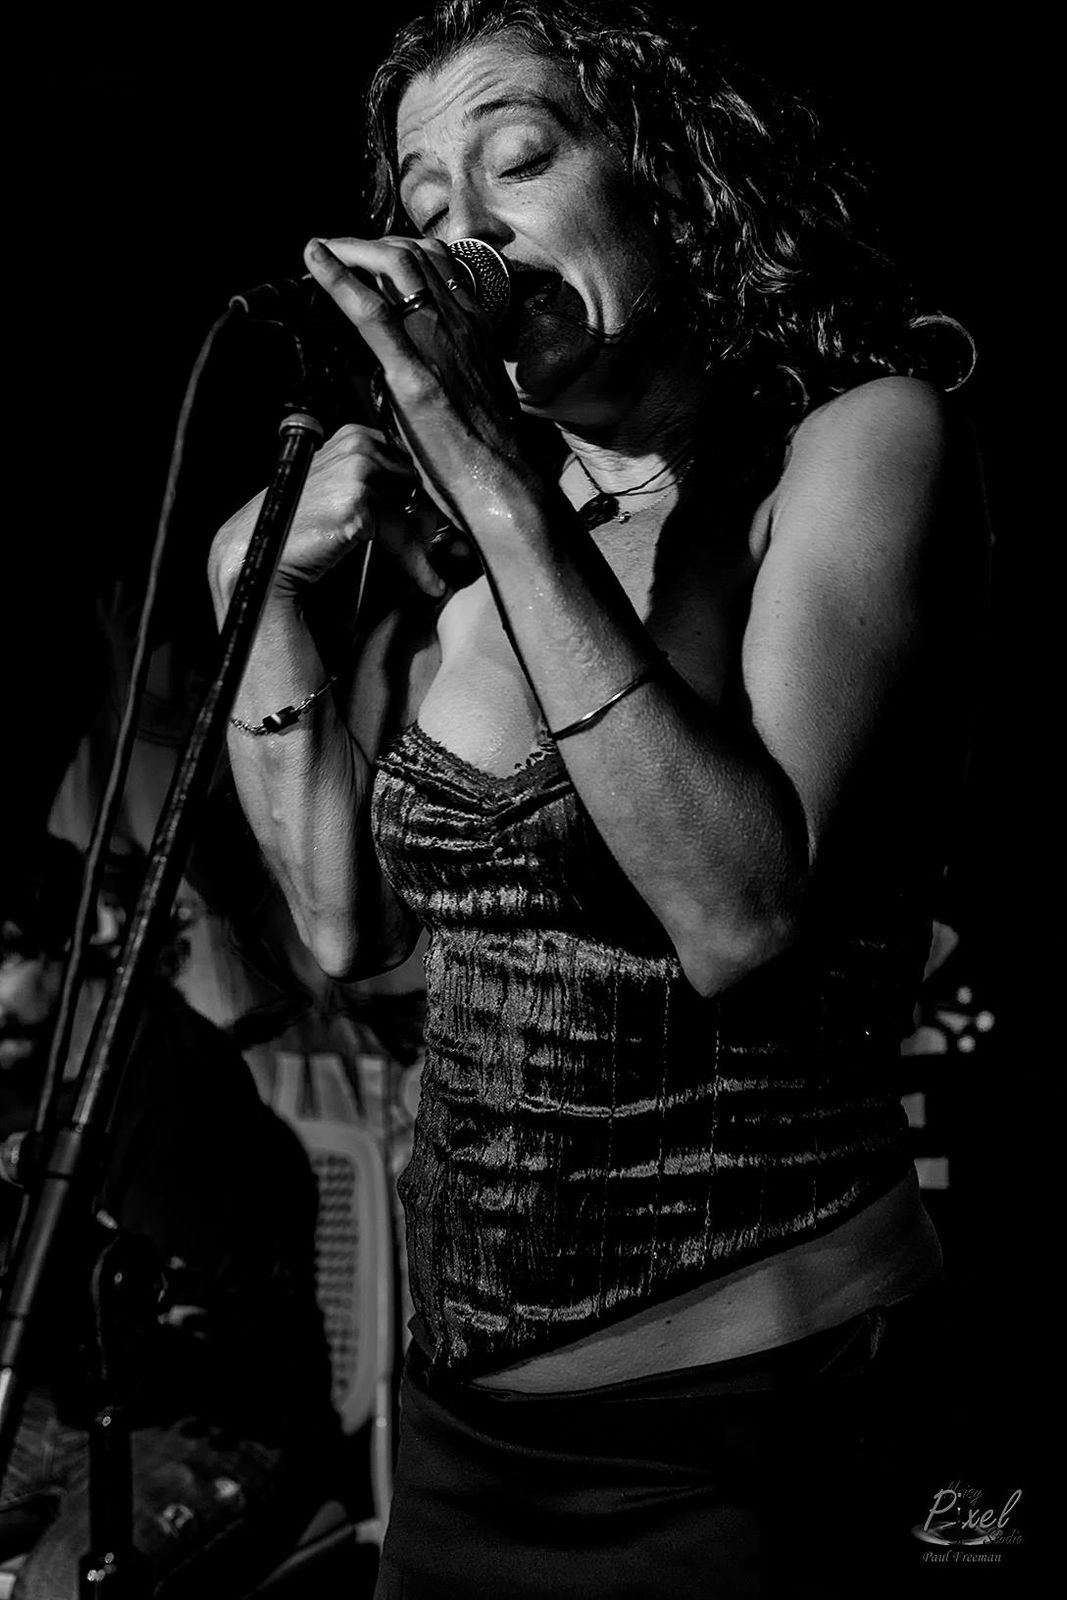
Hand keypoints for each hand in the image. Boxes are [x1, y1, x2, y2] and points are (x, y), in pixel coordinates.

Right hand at [209, 423, 446, 607]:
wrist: (259, 558)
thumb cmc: (294, 533)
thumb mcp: (333, 494)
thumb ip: (367, 484)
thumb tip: (420, 505)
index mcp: (351, 436)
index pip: (407, 463)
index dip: (424, 496)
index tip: (442, 525)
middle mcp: (355, 445)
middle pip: (417, 483)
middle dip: (434, 519)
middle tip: (456, 549)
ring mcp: (356, 471)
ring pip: (414, 509)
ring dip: (430, 544)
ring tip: (443, 571)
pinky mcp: (359, 502)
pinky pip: (403, 535)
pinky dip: (419, 564)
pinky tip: (431, 584)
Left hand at [302, 235, 527, 534]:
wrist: (502, 482)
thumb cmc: (489, 451)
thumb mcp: (476, 392)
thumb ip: (450, 367)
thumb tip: (420, 367)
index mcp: (474, 328)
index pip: (439, 263)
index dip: (400, 248)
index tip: (371, 255)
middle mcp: (459, 323)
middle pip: (414, 253)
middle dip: (369, 242)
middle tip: (338, 249)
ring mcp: (438, 343)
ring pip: (396, 265)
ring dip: (351, 249)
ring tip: (324, 251)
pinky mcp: (413, 373)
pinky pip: (372, 312)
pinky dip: (337, 278)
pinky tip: (313, 260)